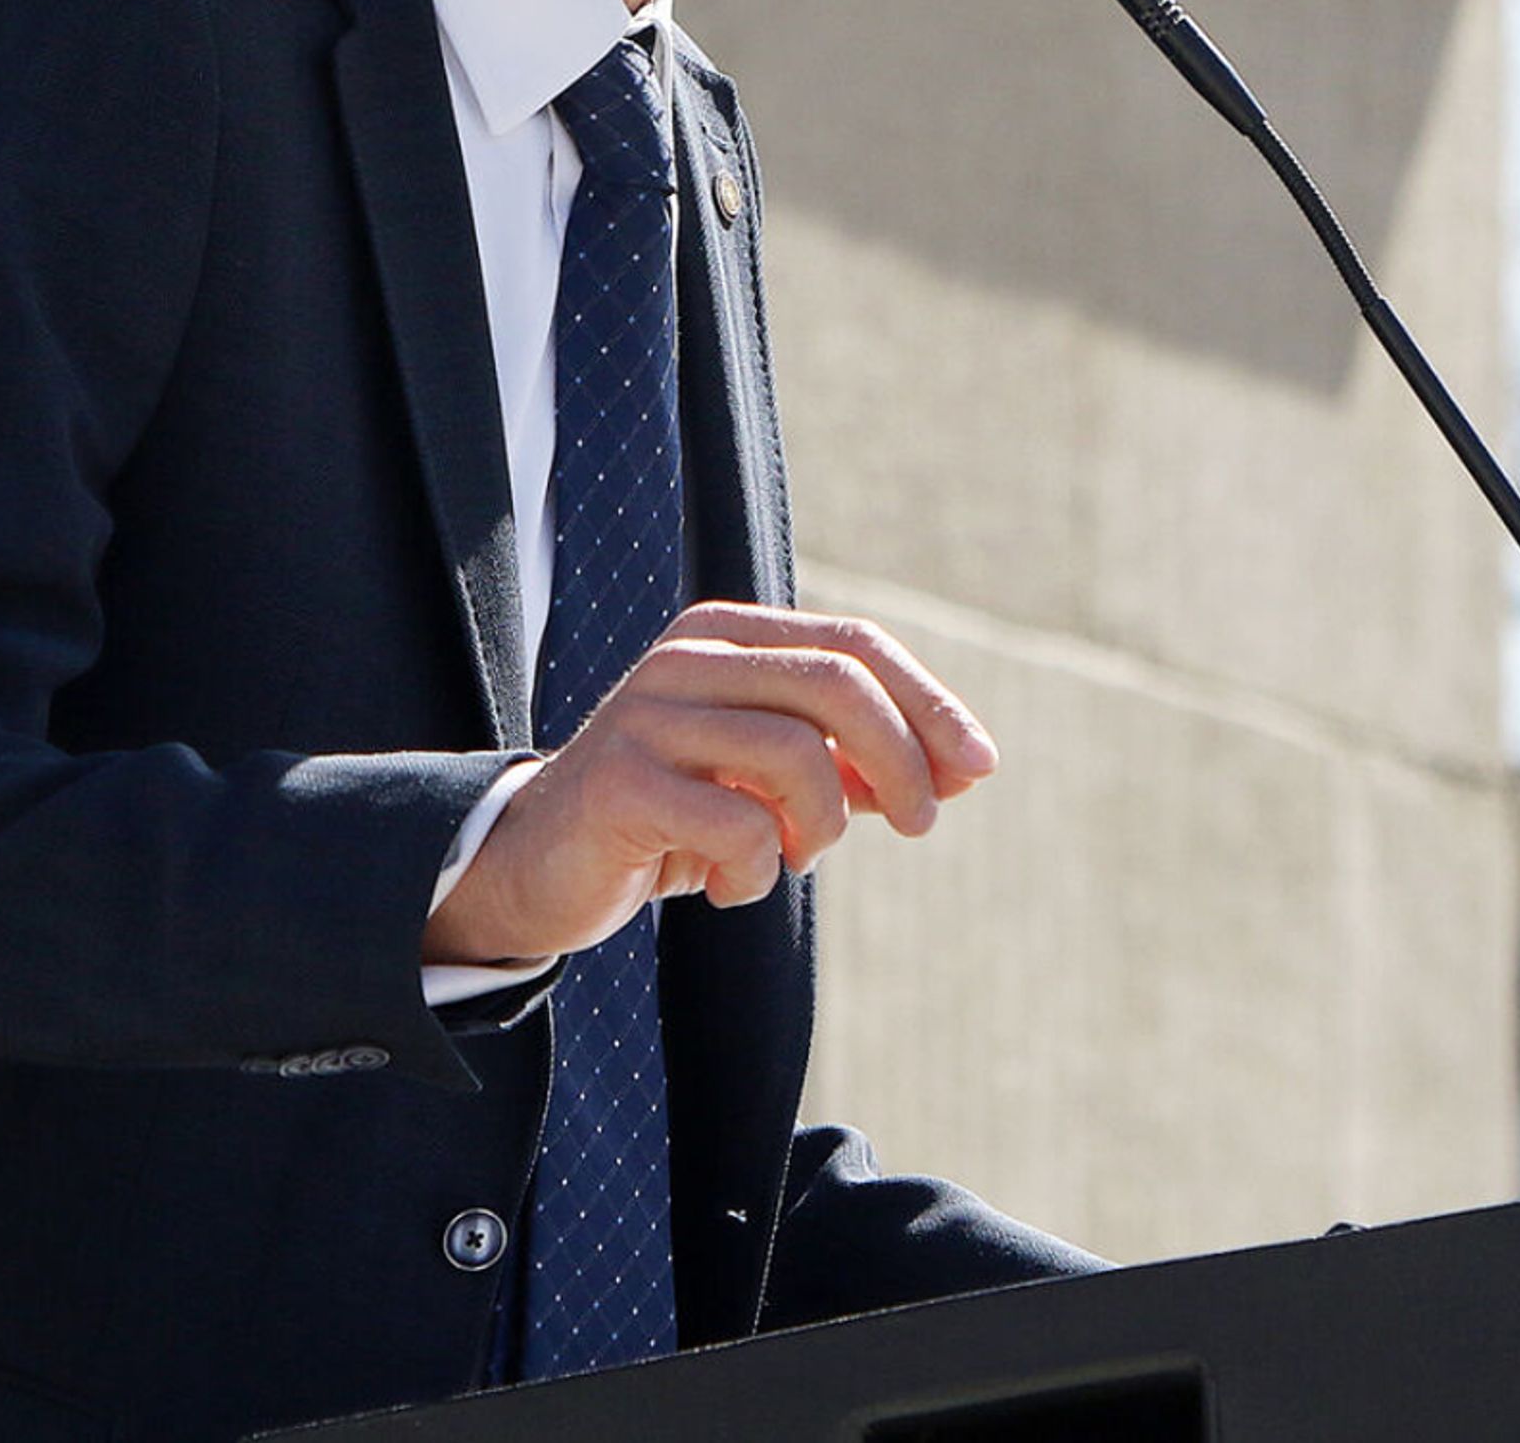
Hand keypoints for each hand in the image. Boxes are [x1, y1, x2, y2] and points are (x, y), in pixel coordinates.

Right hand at [424, 603, 996, 966]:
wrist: (541, 866)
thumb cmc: (675, 817)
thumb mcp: (772, 781)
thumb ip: (854, 763)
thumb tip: (966, 766)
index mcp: (727, 634)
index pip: (856, 643)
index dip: (930, 704)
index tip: (978, 768)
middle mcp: (687, 657)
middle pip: (837, 683)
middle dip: (903, 760)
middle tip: (921, 824)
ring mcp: (647, 714)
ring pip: (795, 755)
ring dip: (823, 827)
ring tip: (794, 857)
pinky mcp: (619, 783)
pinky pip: (738, 826)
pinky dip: (757, 873)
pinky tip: (729, 886)